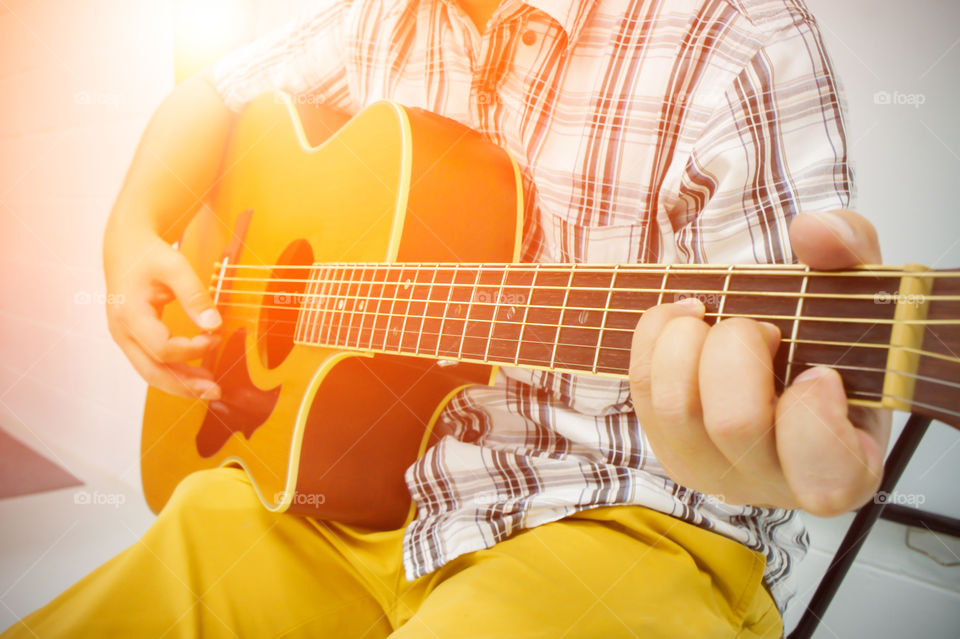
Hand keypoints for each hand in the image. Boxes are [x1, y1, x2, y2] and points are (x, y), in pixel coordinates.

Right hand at [104, 228, 222, 399]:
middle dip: (185, 386)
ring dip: (180, 384)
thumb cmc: (149, 255)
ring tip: (209, 388)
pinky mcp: (132, 338)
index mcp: (129, 314)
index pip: (162, 348)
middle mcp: (121, 331)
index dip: (192, 349)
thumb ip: (195, 295)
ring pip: (150, 372)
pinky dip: (173, 372)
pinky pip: (151, 363)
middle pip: (152, 371)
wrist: (125, 247)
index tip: (214, 336)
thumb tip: (214, 324)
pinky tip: (195, 375)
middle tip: (215, 392)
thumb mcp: (175, 266)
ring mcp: (124, 337)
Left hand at [628, 210, 890, 515]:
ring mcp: (710, 468)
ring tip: (713, 319)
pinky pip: (641, 385)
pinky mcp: (666, 443)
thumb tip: (815, 232)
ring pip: (676, 406)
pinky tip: (687, 318)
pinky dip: (658, 333)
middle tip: (761, 329)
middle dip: (738, 349)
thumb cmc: (827, 342)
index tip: (819, 372)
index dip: (812, 418)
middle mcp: (771, 481)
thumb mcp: (858, 292)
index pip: (824, 478)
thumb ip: (852, 253)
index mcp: (843, 466)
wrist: (781, 356)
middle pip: (734, 424)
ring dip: (689, 339)